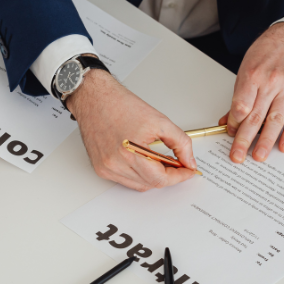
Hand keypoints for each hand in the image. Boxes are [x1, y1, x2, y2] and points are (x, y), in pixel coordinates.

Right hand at [67, 70, 197, 191]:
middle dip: (168, 176)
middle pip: (151, 184)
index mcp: (130, 152)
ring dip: (153, 176)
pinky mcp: (100, 168)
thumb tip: (189, 161)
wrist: (94, 98)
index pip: (161, 178)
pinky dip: (138, 175)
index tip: (188, 171)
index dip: (179, 177)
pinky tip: (142, 160)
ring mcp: (106, 168)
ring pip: (139, 185)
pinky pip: (125, 180)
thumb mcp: (159, 120)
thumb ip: (180, 143)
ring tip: (159, 159)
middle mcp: (115, 164)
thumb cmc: (120, 105)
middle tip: (177, 163)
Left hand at [220, 22, 283, 163]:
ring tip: (259, 156)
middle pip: (256, 116)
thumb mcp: (245, 70)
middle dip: (245, 139)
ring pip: (275, 119)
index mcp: (252, 75)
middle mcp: (270, 82)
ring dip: (266, 141)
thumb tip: (228, 121)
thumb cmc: (265, 54)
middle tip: (237, 156)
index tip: (231, 134)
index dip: (235, 123)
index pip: (241, 106)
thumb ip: (238, 97)